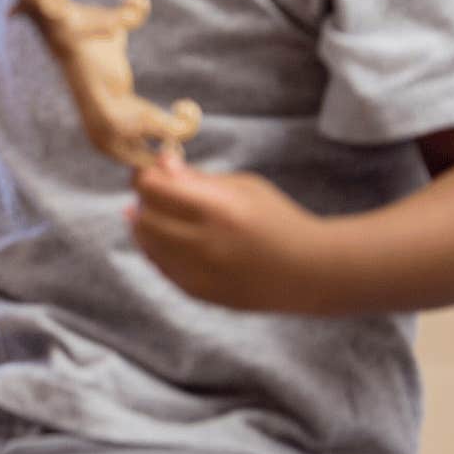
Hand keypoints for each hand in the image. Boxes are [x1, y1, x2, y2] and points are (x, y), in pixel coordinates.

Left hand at [129, 154, 337, 313]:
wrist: (309, 272)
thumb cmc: (277, 219)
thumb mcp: (244, 187)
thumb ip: (197, 177)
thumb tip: (158, 162)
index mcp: (219, 210)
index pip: (153, 188)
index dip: (144, 175)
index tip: (148, 169)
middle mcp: (204, 243)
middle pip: (143, 216)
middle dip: (144, 199)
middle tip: (156, 191)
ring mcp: (198, 272)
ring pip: (146, 242)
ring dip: (146, 223)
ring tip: (164, 212)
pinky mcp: (196, 291)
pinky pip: (159, 264)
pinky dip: (157, 247)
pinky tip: (172, 236)